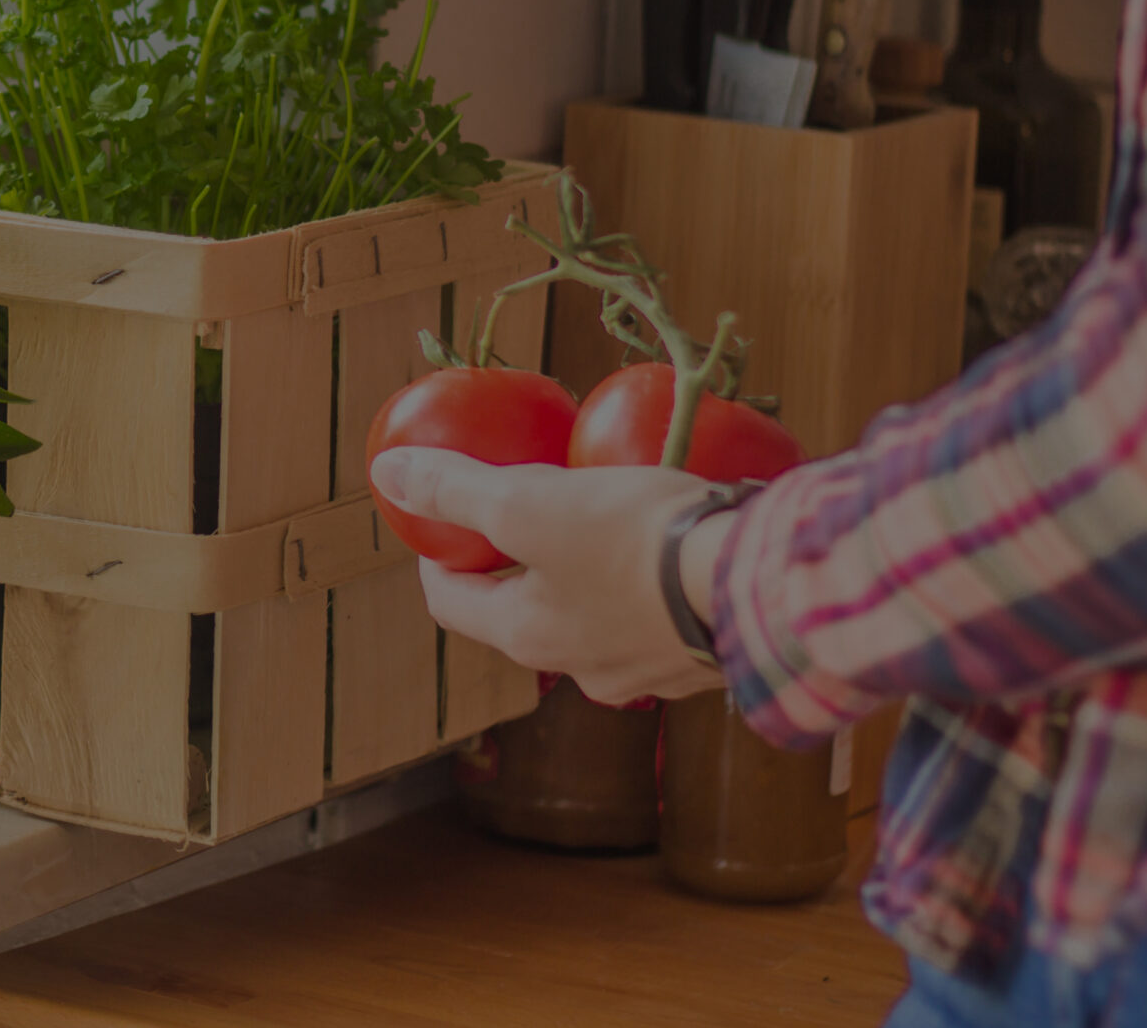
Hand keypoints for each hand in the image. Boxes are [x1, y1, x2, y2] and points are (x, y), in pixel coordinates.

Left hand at [368, 447, 728, 703]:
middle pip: (523, 609)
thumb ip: (454, 492)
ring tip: (597, 516)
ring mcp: (647, 670)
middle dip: (515, 561)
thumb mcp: (527, 505)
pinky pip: (656, 613)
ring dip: (584, 573)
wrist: (758, 584)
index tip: (441, 519)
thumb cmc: (632, 543)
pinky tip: (665, 540)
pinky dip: (645, 580)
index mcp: (529, 638)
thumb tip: (388, 475)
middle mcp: (583, 670)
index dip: (436, 555)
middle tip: (521, 505)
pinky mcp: (702, 653)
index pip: (452, 600)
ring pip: (593, 614)